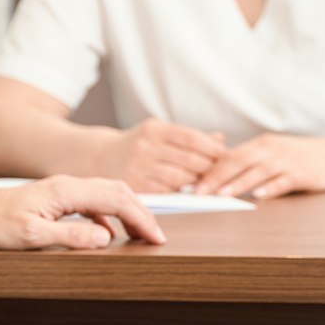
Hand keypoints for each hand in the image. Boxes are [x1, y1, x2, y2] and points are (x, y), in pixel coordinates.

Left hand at [0, 177, 165, 249]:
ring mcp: (64, 190)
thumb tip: (106, 238)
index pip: (116, 199)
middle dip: (142, 213)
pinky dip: (110, 216)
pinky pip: (93, 202)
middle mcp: (69, 185)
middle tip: (157, 236)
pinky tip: (110, 233)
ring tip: (141, 234)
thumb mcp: (33, 237)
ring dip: (128, 213)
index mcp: (67, 191)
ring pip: (107, 195)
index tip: (156, 237)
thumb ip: (72, 237)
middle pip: (118, 191)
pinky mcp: (59, 198)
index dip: (141, 218)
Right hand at [105, 119, 226, 191]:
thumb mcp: (158, 133)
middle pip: (189, 160)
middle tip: (225, 175)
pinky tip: (191, 195)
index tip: (227, 156)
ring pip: (180, 179)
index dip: (213, 148)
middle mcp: (146, 146)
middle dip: (210, 169)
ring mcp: (138, 167)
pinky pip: (166, 193)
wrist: (97, 158)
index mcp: (154, 129)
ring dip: (199, 184)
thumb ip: (188, 137)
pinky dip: (182, 195)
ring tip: (211, 186)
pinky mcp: (134, 186)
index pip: (192, 138)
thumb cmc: (136, 146)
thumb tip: (220, 139)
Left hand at [192, 132, 324, 199]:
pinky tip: (259, 196)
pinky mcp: (302, 174)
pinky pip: (283, 181)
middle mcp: (271, 150)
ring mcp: (287, 161)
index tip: (190, 182)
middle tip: (197, 191)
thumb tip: (218, 178)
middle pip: (238, 162)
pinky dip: (271, 188)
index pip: (229, 156)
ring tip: (221, 194)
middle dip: (216, 177)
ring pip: (258, 171)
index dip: (209, 169)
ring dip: (238, 183)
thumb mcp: (273, 154)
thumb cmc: (300, 158)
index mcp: (261, 144)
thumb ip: (250, 163)